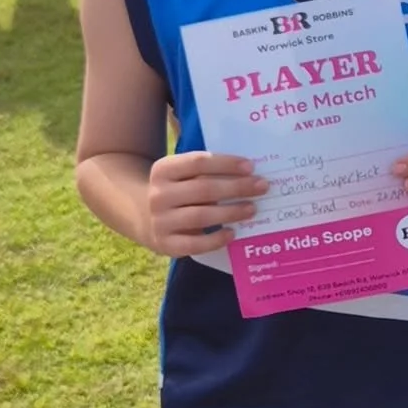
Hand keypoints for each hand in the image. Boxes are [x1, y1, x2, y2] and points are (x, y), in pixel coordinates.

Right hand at [148, 151, 266, 255]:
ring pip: (200, 216)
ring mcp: (160, 221)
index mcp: (163, 170)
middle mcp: (159, 195)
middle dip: (236, 187)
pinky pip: (194, 244)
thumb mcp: (182, 175)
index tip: (251, 167)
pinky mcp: (165, 244)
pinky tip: (232, 233)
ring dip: (230, 212)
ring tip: (252, 209)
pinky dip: (215, 240)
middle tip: (261, 187)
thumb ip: (207, 171)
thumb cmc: (178, 191)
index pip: (198, 162)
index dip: (226, 163)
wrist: (146, 217)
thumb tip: (249, 173)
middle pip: (203, 189)